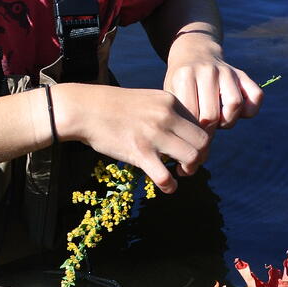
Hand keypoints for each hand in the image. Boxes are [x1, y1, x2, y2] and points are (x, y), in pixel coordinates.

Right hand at [56, 83, 210, 193]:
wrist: (85, 109)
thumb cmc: (113, 107)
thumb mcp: (147, 100)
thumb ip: (166, 113)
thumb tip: (182, 135)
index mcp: (170, 102)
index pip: (201, 125)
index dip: (200, 141)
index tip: (191, 150)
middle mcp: (166, 116)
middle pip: (203, 142)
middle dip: (200, 157)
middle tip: (188, 164)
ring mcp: (154, 135)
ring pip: (192, 158)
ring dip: (190, 170)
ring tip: (179, 172)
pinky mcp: (139, 153)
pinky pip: (165, 176)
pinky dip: (170, 186)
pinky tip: (167, 186)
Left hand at [164, 32, 263, 131]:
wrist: (194, 54)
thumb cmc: (181, 82)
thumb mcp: (170, 93)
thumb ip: (177, 113)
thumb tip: (185, 144)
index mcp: (185, 76)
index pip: (192, 115)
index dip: (192, 131)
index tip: (190, 133)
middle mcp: (207, 71)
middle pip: (212, 115)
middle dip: (209, 130)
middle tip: (204, 129)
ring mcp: (227, 71)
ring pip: (235, 104)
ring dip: (228, 121)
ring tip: (218, 120)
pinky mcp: (242, 74)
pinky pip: (256, 96)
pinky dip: (250, 110)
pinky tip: (235, 112)